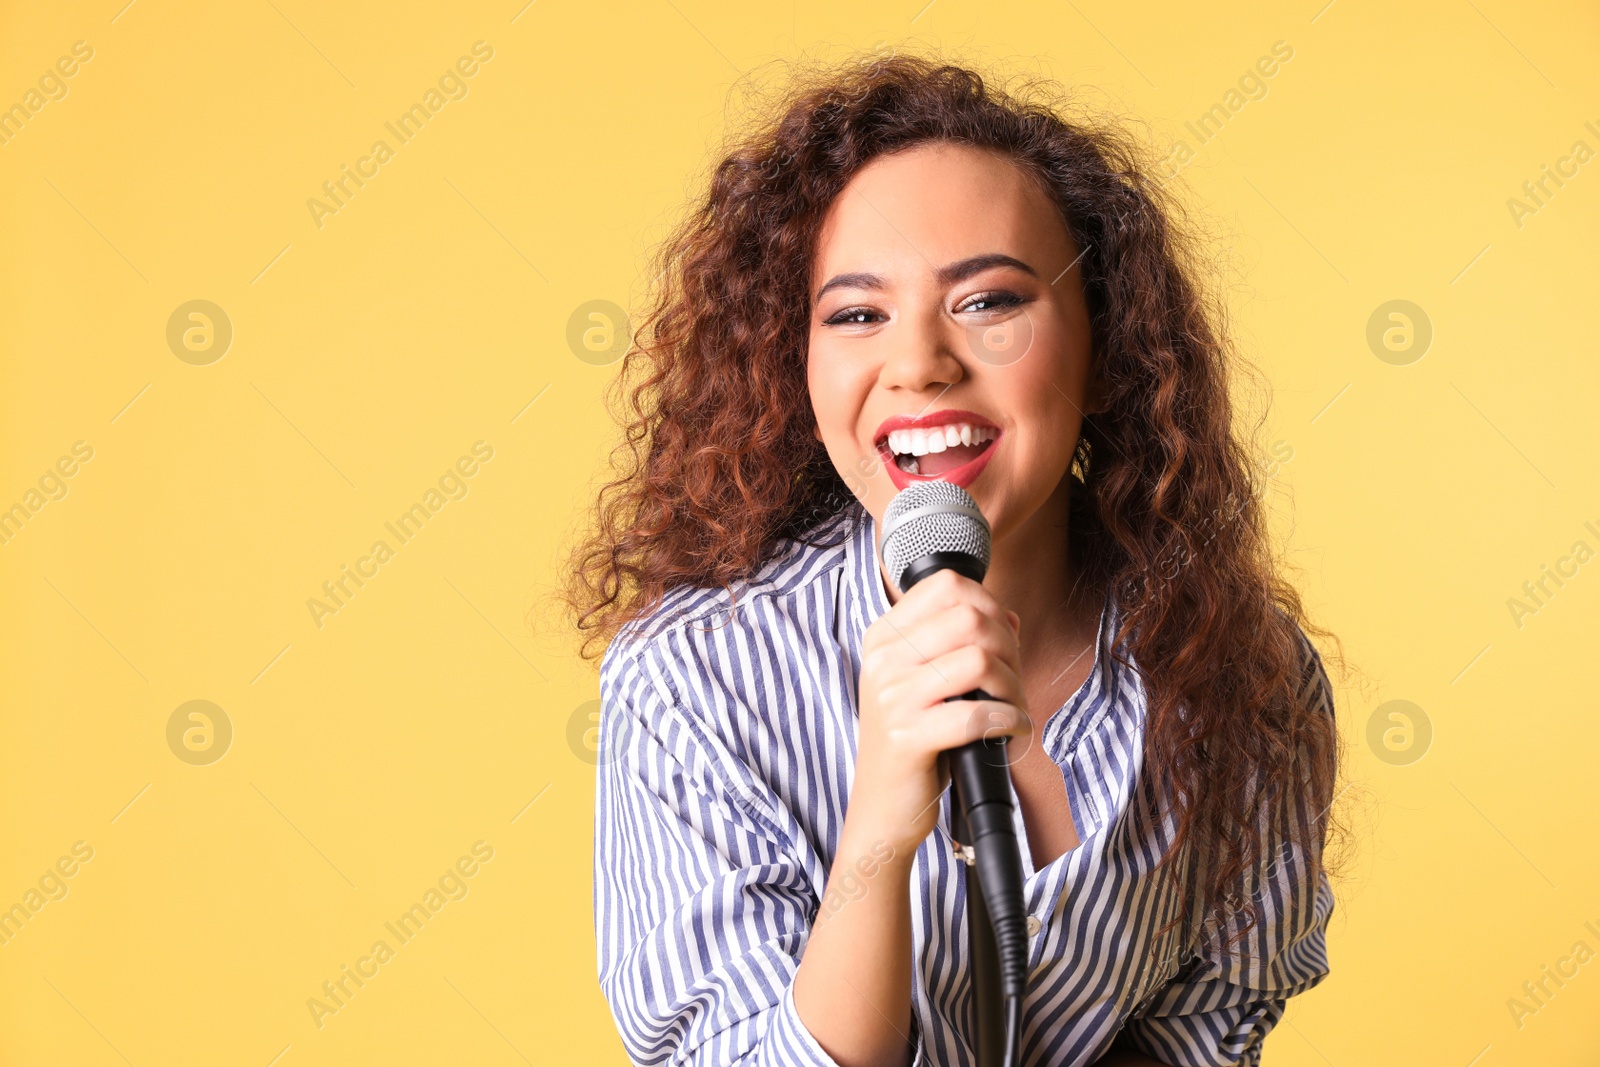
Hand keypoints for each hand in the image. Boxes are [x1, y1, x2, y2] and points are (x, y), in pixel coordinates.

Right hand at [849, 568, 1030, 855]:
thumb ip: (957, 643)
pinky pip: (977, 714)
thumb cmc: (912, 741)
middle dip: (1009, 648)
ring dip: (1013, 686)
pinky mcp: (907, 736)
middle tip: (1013, 680)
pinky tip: (1011, 730)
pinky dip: (1009, 720)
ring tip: (1012, 707)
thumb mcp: (922, 682)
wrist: (882, 808)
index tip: (1002, 638)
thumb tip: (1008, 617)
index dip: (989, 604)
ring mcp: (891, 697)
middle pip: (970, 618)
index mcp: (883, 637)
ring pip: (979, 660)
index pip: (946, 586)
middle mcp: (883, 659)